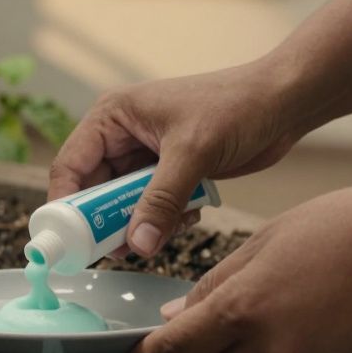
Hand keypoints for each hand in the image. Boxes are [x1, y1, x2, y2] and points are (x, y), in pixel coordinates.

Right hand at [48, 61, 302, 257]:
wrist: (284, 102)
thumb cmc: (237, 106)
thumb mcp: (192, 153)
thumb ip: (161, 201)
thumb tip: (136, 245)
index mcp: (113, 116)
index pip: (70, 166)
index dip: (66, 206)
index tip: (72, 242)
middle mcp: (121, 135)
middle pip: (94, 191)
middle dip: (108, 222)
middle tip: (123, 250)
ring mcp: (145, 156)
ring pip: (124, 205)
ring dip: (141, 224)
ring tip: (165, 230)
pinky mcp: (169, 172)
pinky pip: (152, 208)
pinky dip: (165, 220)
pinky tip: (190, 215)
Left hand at [129, 180, 351, 352]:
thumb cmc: (346, 225)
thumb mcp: (268, 239)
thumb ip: (217, 283)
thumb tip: (174, 317)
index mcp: (246, 307)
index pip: (180, 346)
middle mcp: (274, 348)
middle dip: (209, 350)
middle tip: (225, 318)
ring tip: (289, 306)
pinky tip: (323, 320)